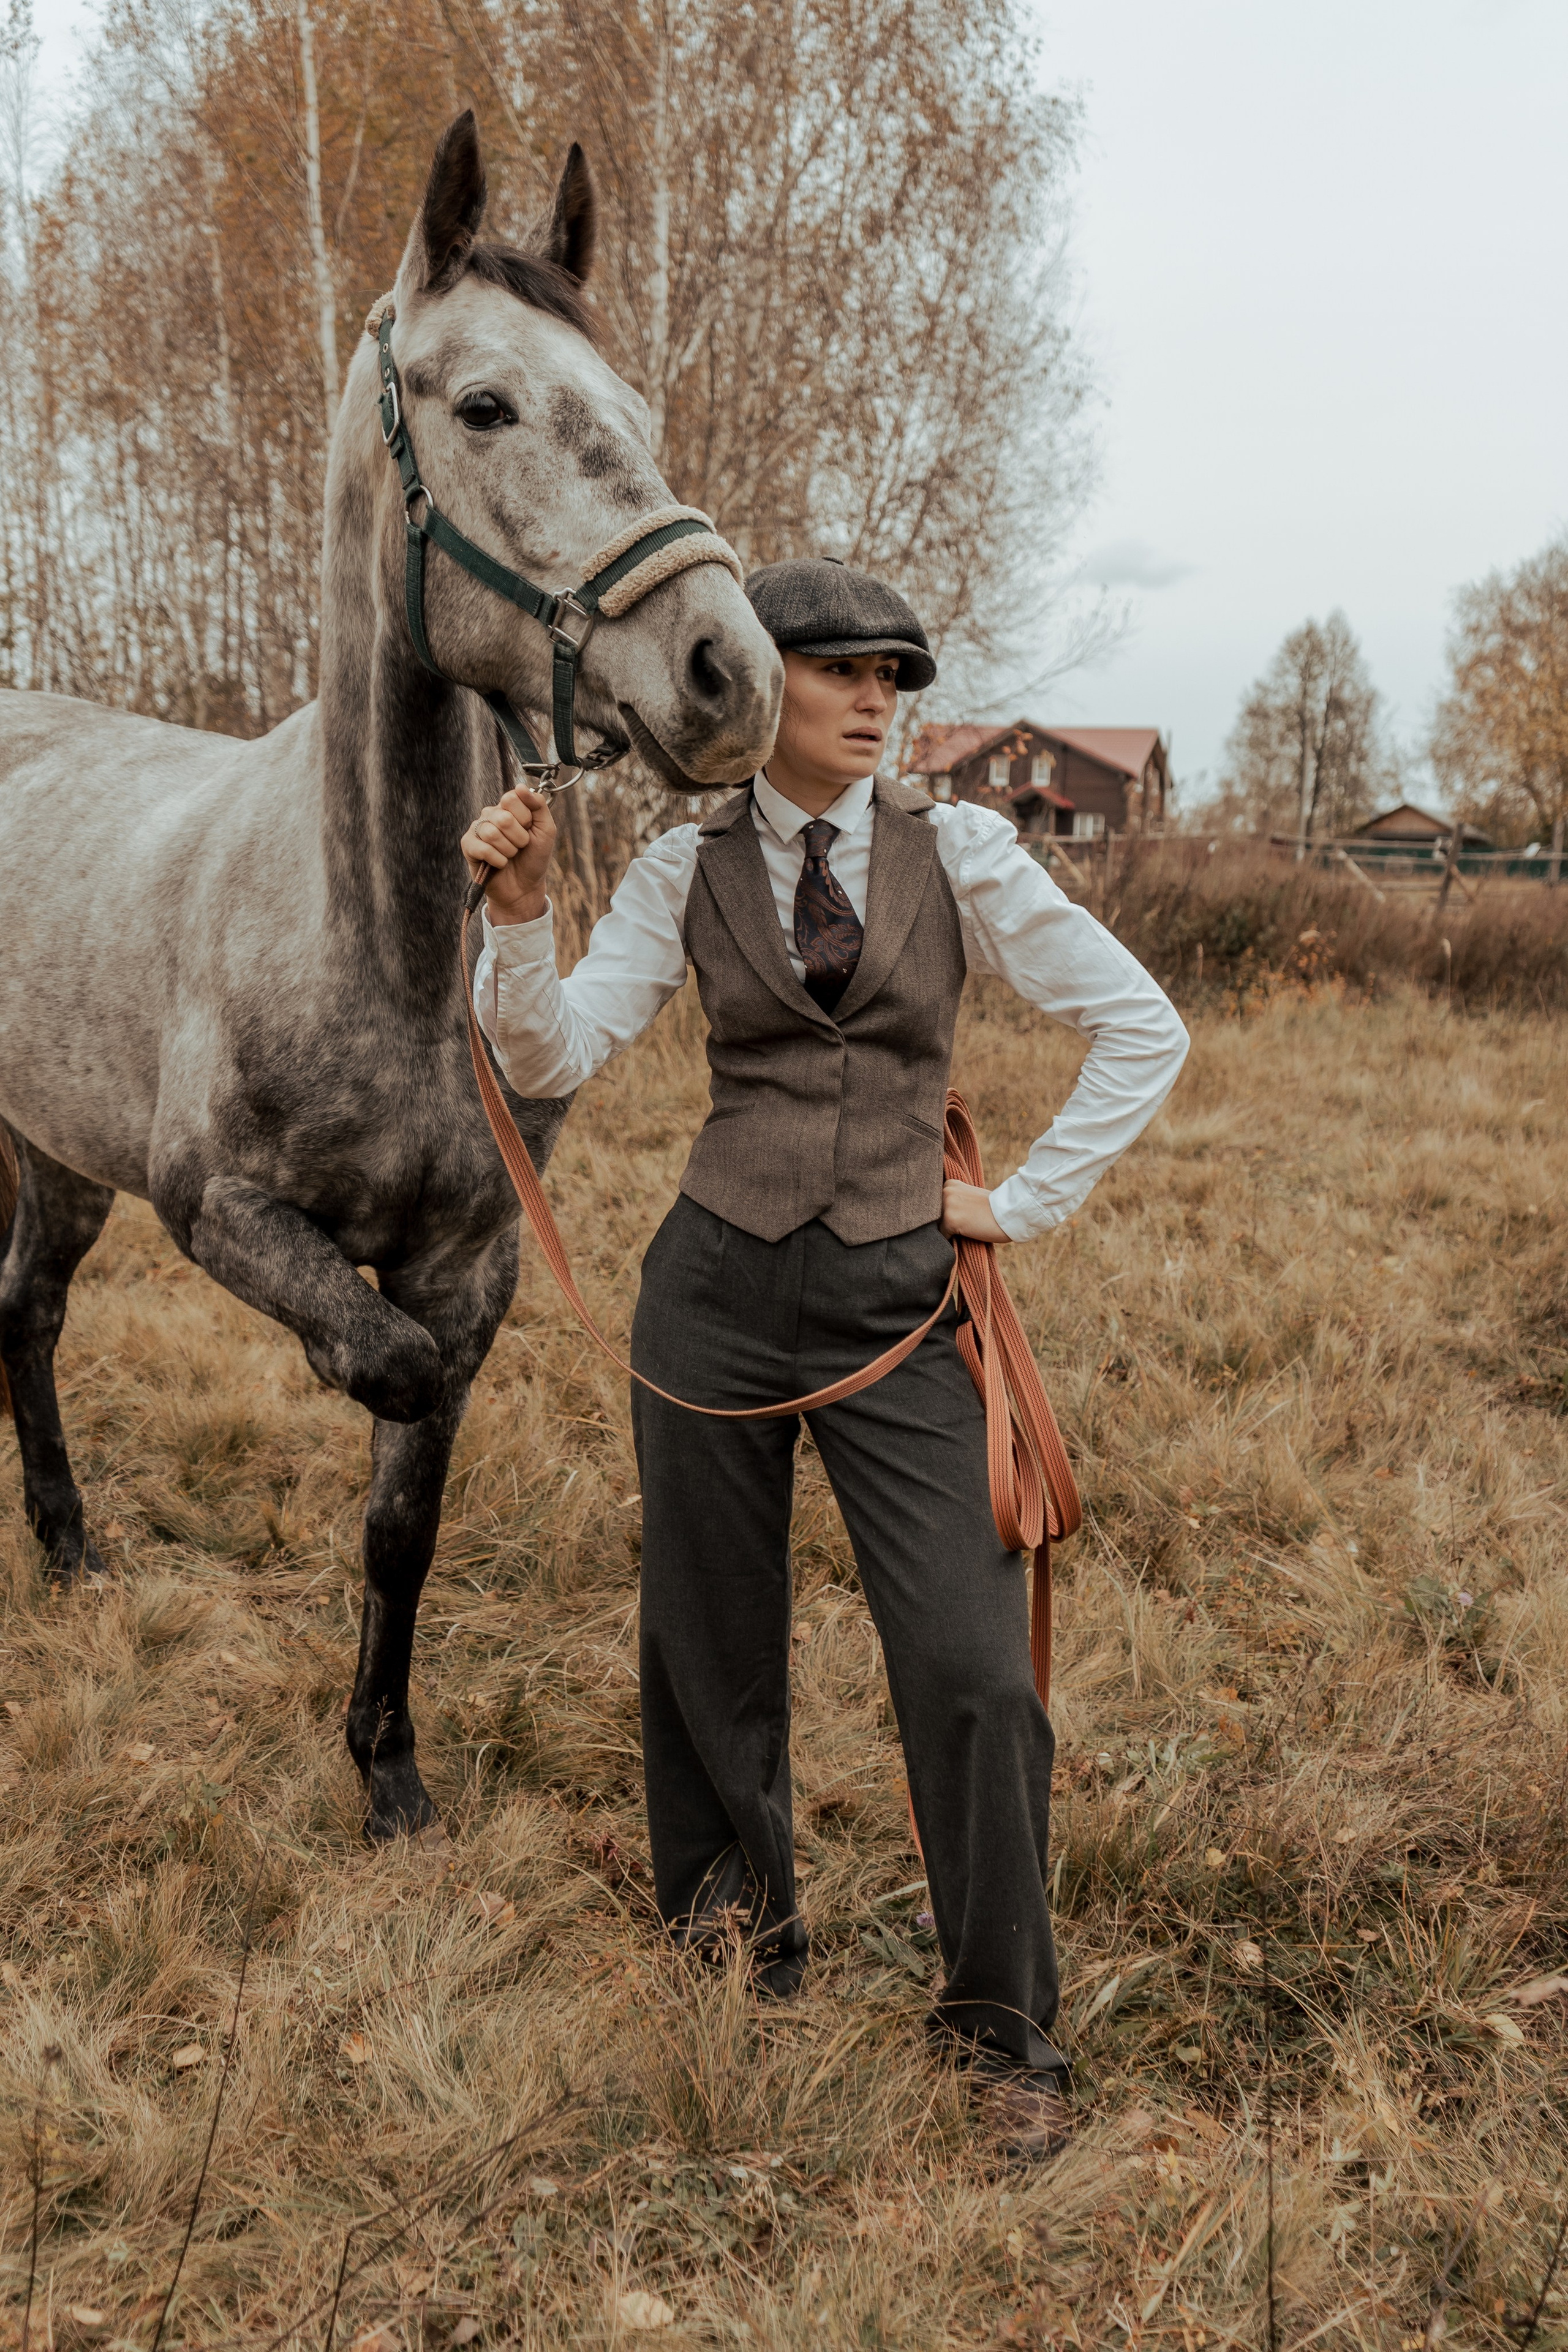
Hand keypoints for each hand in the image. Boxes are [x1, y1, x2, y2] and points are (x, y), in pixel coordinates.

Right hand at [460, 786, 556, 924]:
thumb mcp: (546, 830)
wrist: (525, 886)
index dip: (526, 819)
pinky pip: (482, 848)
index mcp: (508, 807)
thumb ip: (538, 805)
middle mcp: (491, 814)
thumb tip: (520, 786)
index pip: (513, 798)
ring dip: (509, 851)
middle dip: (519, 838)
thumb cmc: (534, 857)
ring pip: (492, 833)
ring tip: (510, 856)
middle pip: (504, 817)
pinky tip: (500, 864)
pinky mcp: (468, 845)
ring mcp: (478, 829)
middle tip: (520, 847)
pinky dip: (498, 860)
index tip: (529, 830)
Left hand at [940, 1179, 1010, 1243]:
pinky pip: (943, 1236)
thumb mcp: (971, 1197)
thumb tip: (939, 1215)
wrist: (1009, 1213)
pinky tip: (966, 1235)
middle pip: (934, 1215)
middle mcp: (946, 1191)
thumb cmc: (993, 1209)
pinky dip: (952, 1240)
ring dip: (948, 1231)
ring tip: (966, 1228)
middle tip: (964, 1224)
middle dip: (944, 1222)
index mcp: (950, 1184)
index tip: (960, 1216)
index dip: (945, 1213)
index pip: (935, 1204)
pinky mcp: (950, 1220)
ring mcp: (947, 1205)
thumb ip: (956, 1201)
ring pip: (937, 1225)